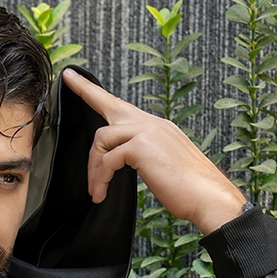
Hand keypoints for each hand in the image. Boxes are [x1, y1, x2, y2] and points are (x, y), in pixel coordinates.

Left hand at [61, 68, 245, 234]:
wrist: (209, 198)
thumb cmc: (189, 190)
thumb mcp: (163, 166)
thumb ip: (144, 156)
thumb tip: (125, 162)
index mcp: (157, 127)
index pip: (124, 107)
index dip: (98, 93)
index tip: (80, 78)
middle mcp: (152, 123)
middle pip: (109, 106)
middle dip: (86, 92)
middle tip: (67, 80)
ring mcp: (147, 131)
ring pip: (102, 139)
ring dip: (94, 168)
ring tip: (95, 190)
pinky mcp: (141, 146)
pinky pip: (108, 160)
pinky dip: (100, 178)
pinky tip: (101, 193)